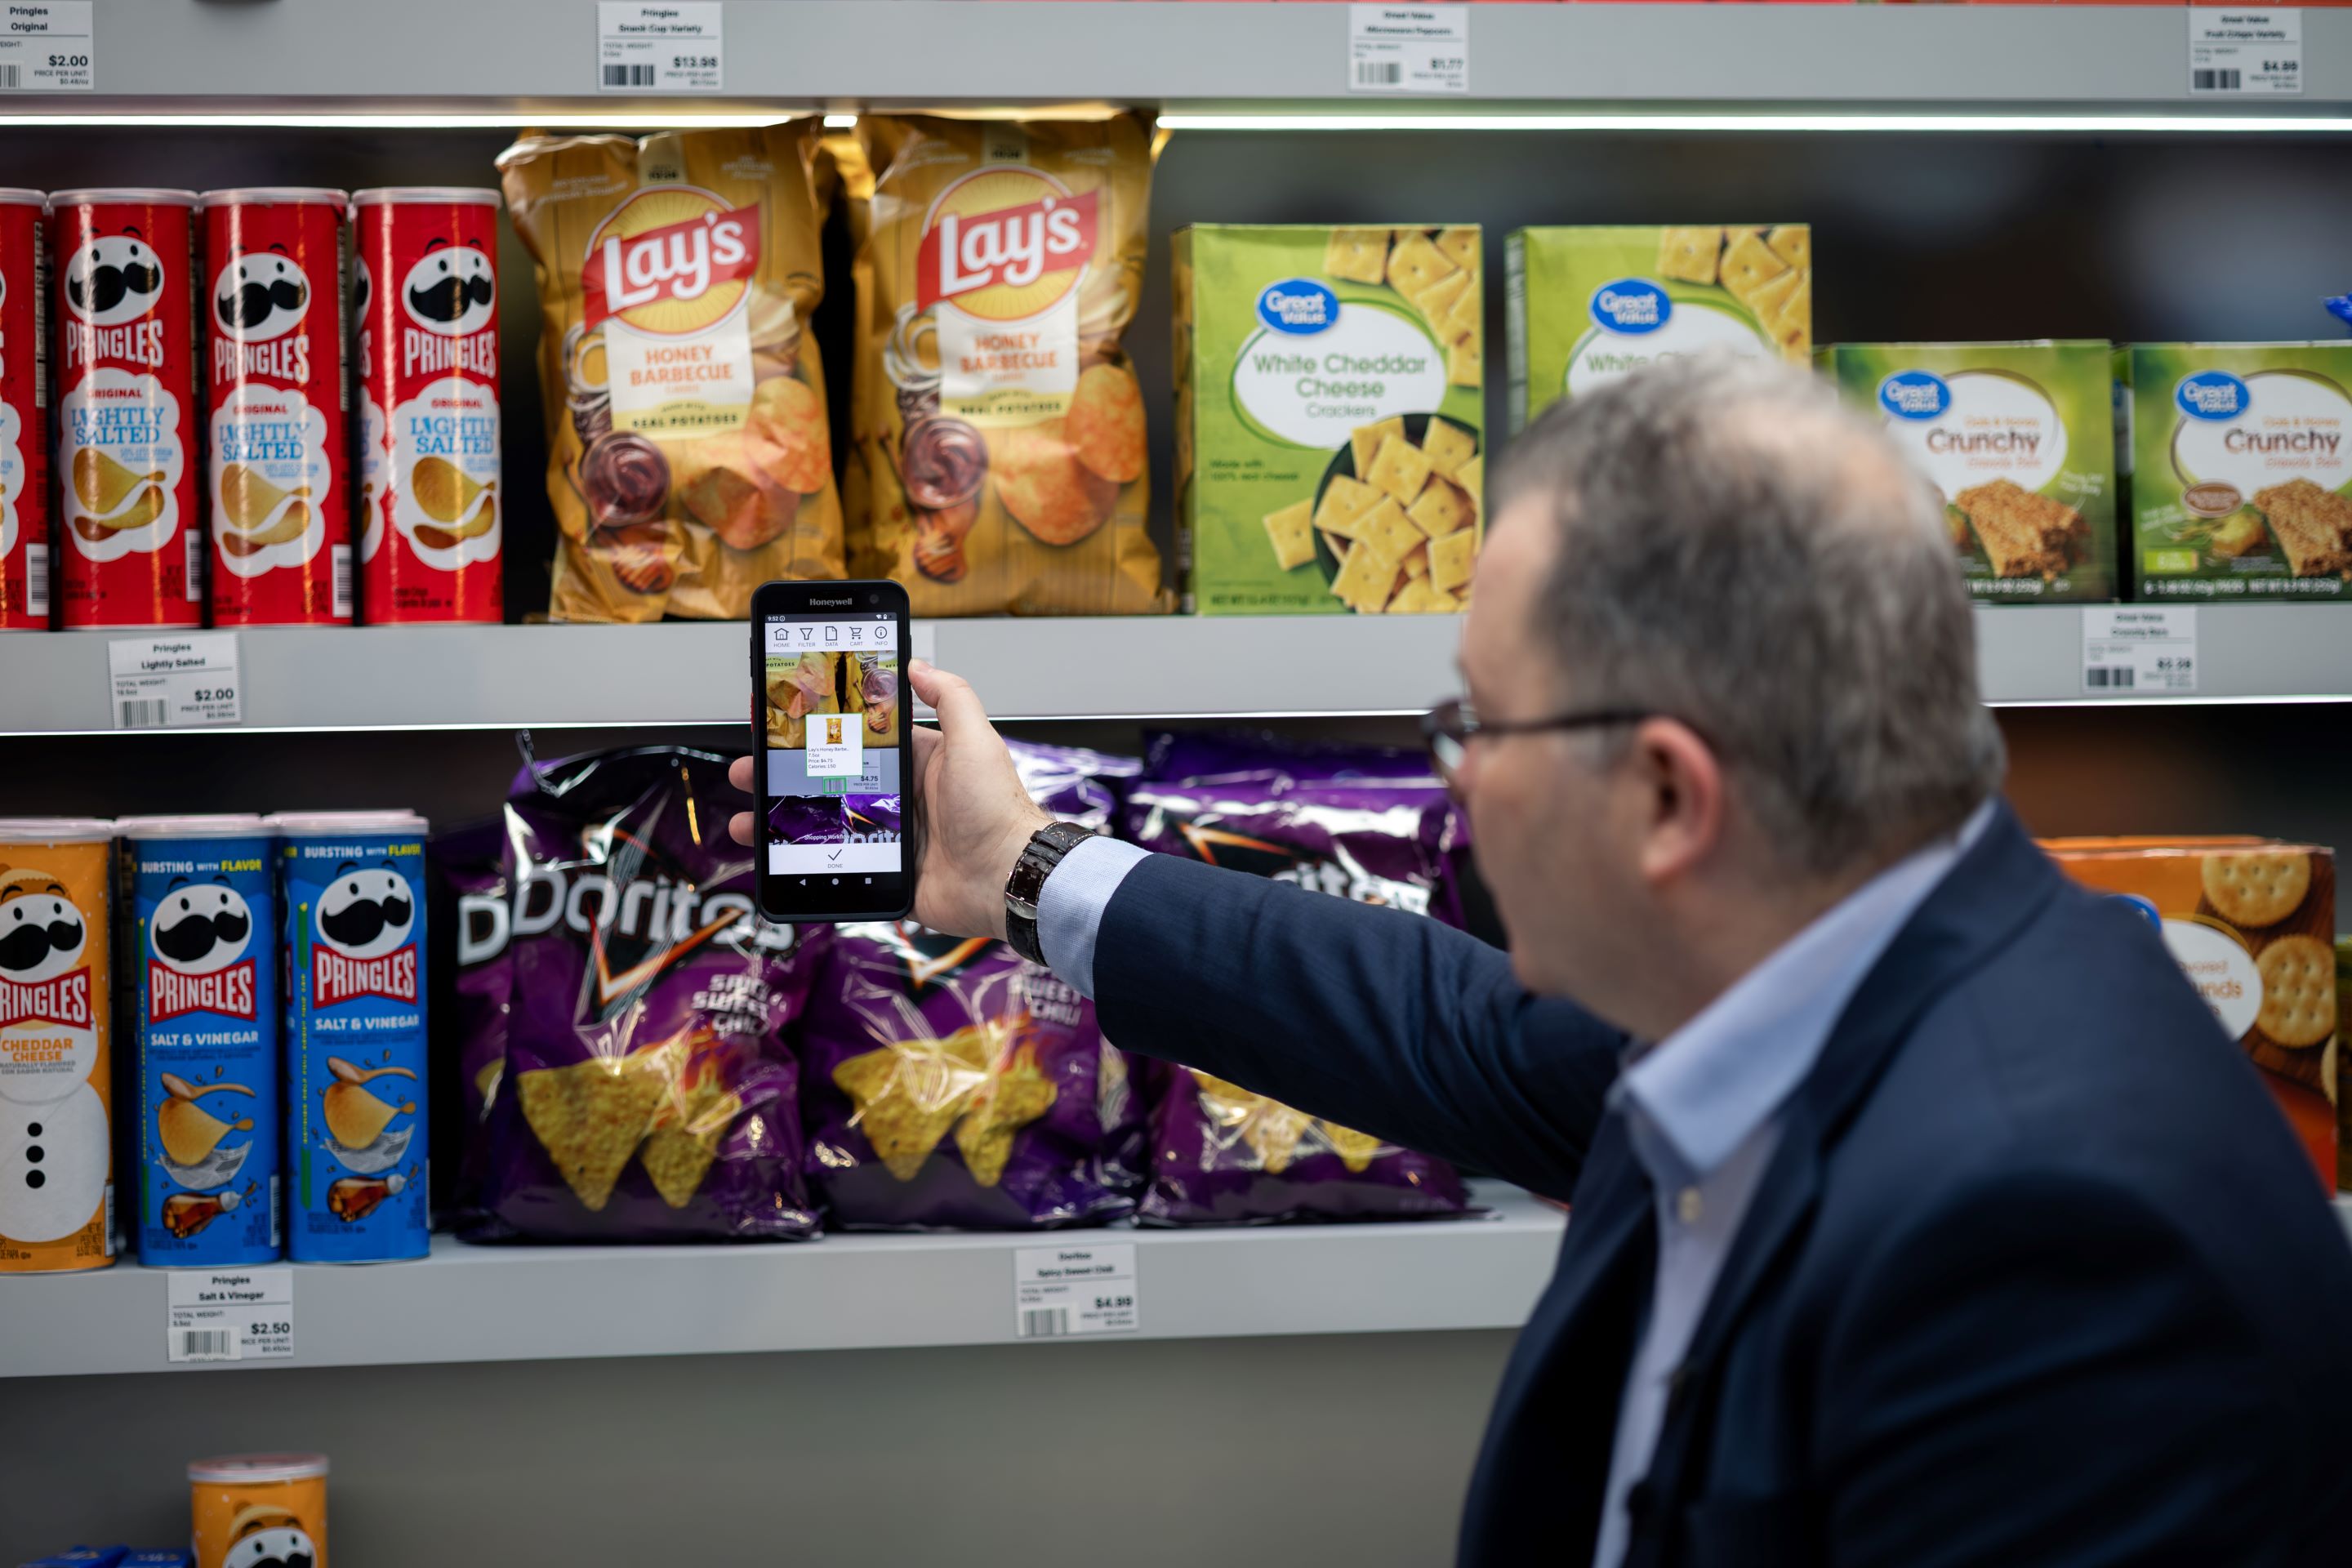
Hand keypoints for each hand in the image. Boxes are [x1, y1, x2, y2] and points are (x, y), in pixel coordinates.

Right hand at [729, 659, 1045, 937]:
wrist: (1008, 877)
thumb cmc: (997, 810)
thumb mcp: (976, 740)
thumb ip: (950, 696)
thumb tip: (915, 663)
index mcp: (916, 762)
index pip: (855, 739)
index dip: (817, 731)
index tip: (782, 722)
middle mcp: (899, 797)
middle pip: (829, 782)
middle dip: (785, 775)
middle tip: (751, 768)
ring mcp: (889, 838)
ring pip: (823, 824)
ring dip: (781, 820)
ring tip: (747, 820)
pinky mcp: (886, 873)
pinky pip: (836, 866)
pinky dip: (802, 862)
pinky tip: (772, 858)